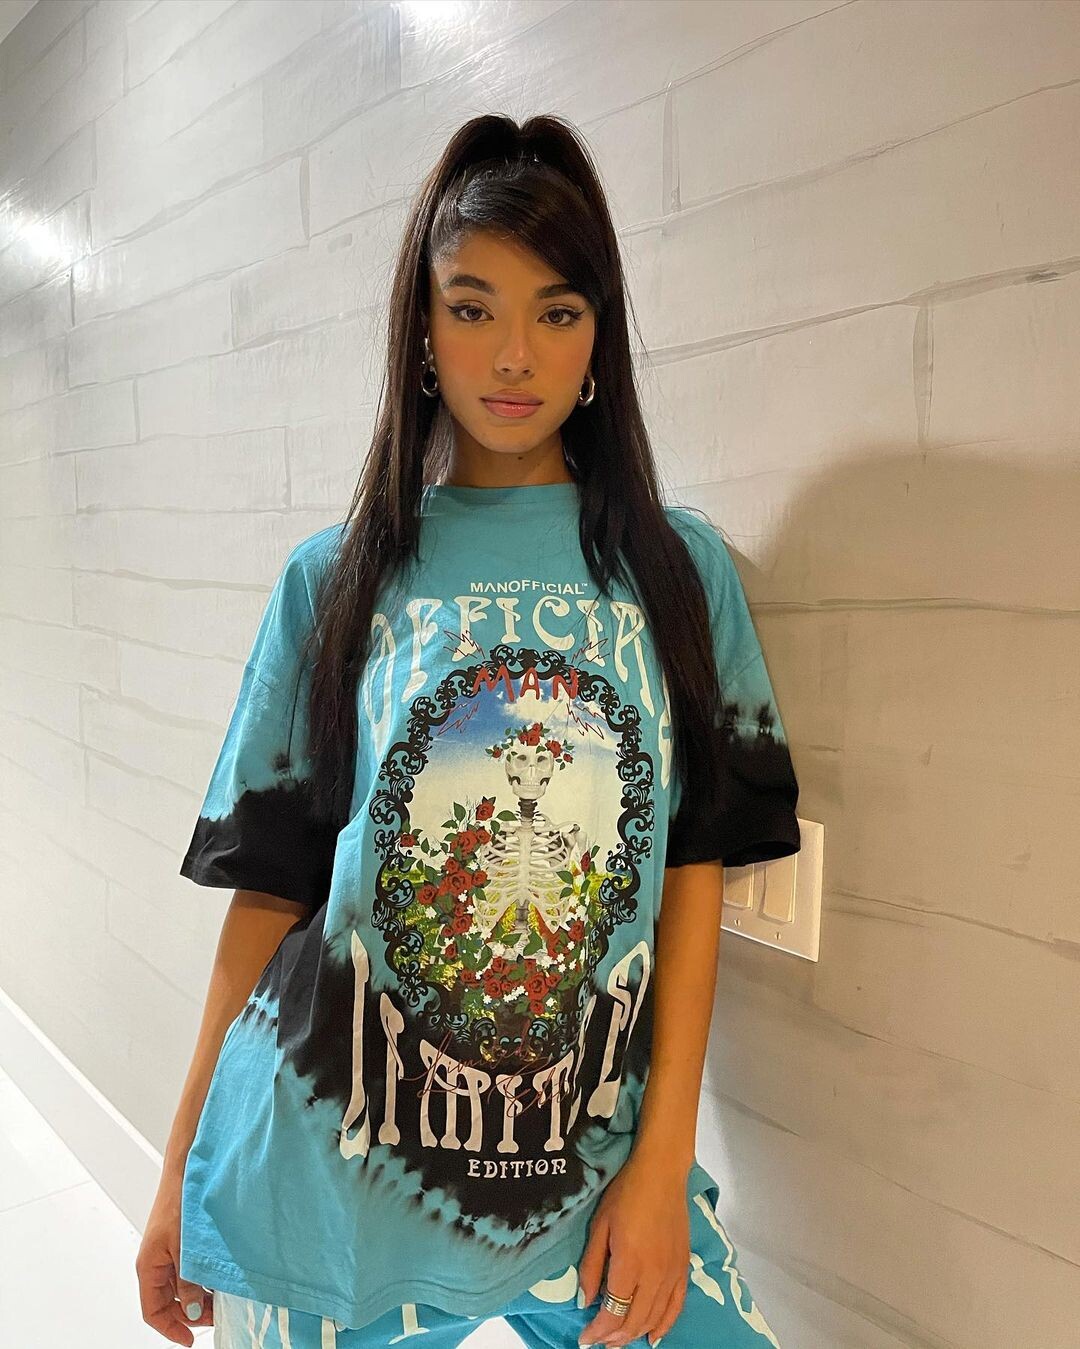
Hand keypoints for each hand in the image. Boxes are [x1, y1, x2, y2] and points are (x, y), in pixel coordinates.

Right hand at [135, 1173, 214, 1344]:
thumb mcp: (184, 1248)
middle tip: (215, 1316)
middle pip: (168, 1302)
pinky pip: (187, 1271)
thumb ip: (188, 1281)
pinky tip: (217, 1279)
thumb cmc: (178, 1202)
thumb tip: (193, 1311)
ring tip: (220, 1299)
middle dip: (190, 1314)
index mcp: (148, 1267)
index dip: (171, 1328)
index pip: (153, 1311)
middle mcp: (155, 1263)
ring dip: (198, 1297)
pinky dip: (201, 1280)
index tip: (191, 1339)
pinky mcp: (179, 1243)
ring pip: (180, 1287)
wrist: (186, 1170)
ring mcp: (167, 1253)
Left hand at [577, 1151, 689, 1346]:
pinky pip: (676, 1307)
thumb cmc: (625, 1193)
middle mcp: (654, 1275)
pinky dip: (664, 1326)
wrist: (661, 1173)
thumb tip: (585, 1301)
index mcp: (630, 1264)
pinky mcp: (684, 1268)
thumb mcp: (599, 1227)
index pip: (613, 1311)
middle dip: (614, 1337)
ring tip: (618, 1340)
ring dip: (635, 1334)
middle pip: (634, 1321)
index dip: (598, 1331)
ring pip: (655, 1318)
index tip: (584, 1338)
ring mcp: (672, 1273)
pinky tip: (653, 1336)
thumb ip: (592, 1267)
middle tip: (599, 1341)